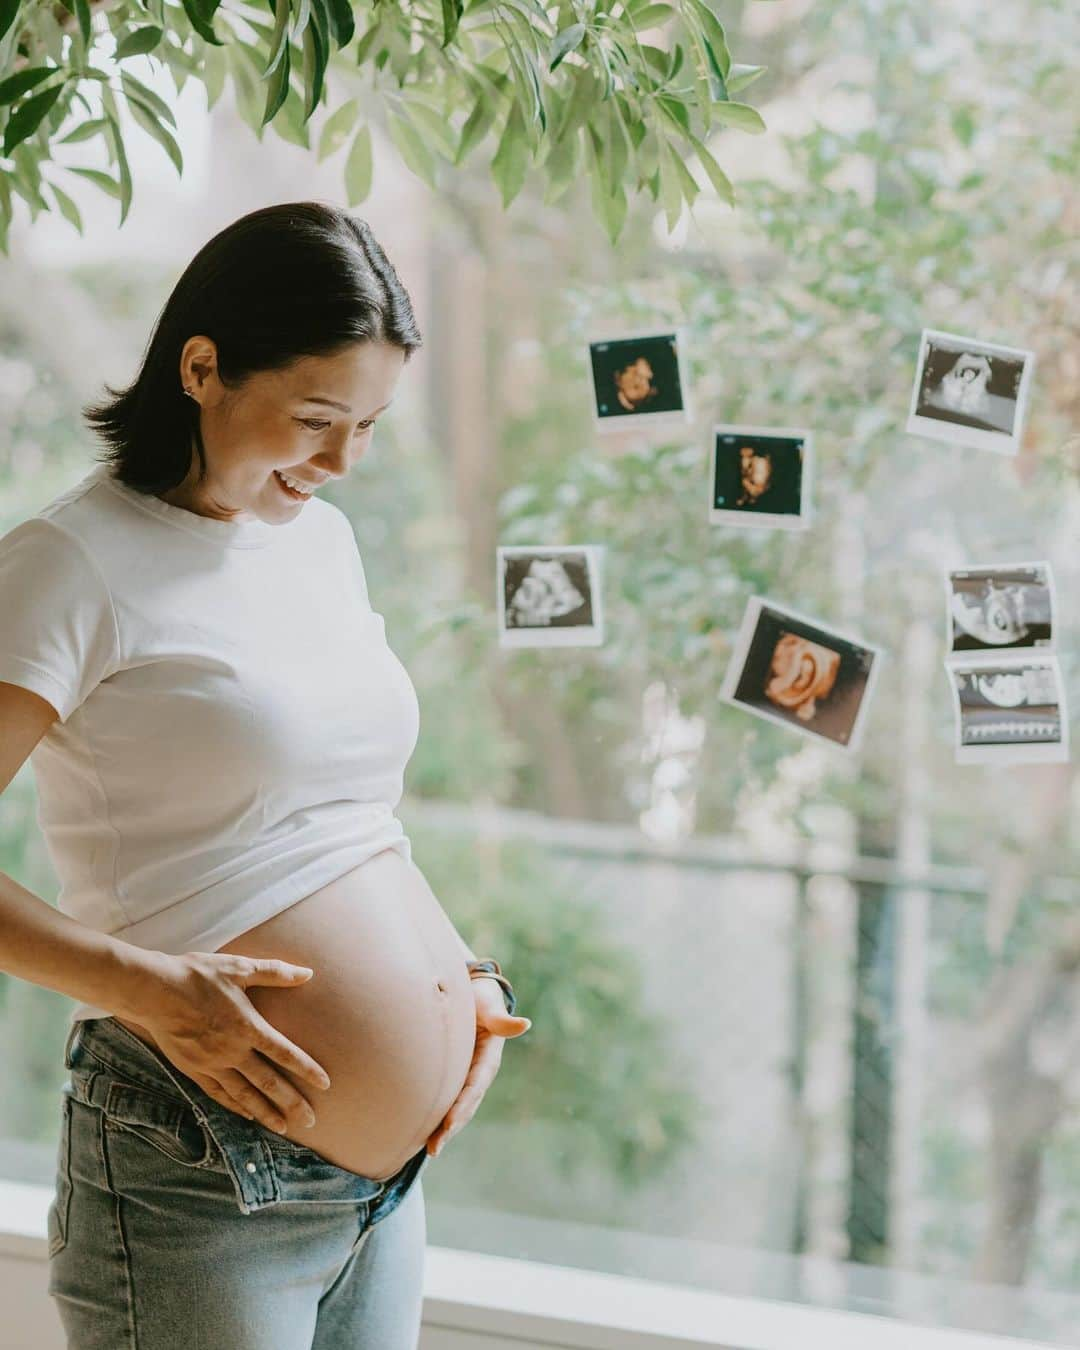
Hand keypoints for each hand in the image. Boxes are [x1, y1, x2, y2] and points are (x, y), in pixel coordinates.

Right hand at [134, 951, 332, 1134]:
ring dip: (265, 1112)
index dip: (306, 1069)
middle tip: (312, 1121)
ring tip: (283, 1128)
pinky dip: (235, 1106)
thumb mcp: (240, 967)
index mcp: (247, 1027)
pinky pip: (218, 1094)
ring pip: (244, 1095)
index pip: (284, 1053)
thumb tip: (308, 972)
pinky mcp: (193, 1070)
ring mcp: (211, 1064)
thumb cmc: (198, 975)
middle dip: (292, 1102)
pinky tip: (246, 1115)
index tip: (325, 1084)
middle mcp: (232, 1051)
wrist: (154, 990)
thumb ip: (276, 972)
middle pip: (268, 1082)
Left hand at [425, 978, 530, 1157]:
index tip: (449, 1122)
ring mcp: (468, 1076)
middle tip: (435, 1148)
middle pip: (467, 1104)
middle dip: (452, 1126)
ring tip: (430, 1150)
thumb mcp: (489, 1004)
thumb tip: (524, 1023)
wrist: (474, 992)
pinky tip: (423, 1132)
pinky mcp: (456, 1077)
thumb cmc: (481, 996)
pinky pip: (448, 1099)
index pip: (475, 1085)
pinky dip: (438, 1116)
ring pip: (457, 1107)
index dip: (463, 1104)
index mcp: (489, 1057)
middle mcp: (479, 1072)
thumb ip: (500, 1018)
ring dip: (445, 1128)